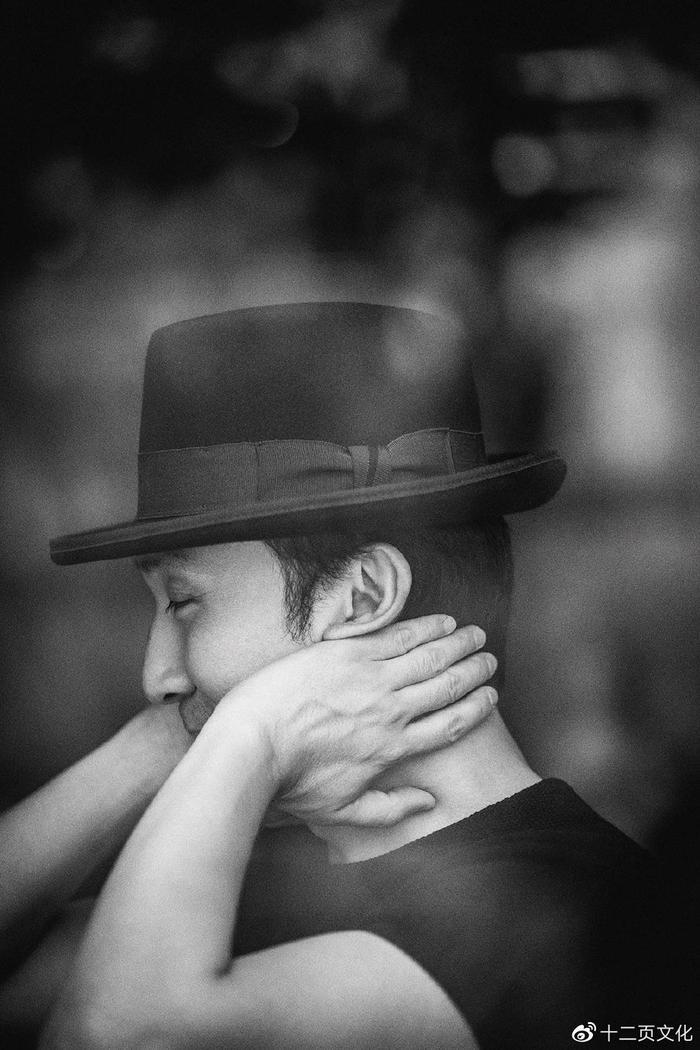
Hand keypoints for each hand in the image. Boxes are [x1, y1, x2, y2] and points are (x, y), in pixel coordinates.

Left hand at [218, 616, 496, 826]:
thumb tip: (428, 803)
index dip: (476, 707)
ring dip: (457, 643)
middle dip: (474, 669)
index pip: (449, 724)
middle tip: (489, 658)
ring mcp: (371, 678)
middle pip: (447, 685)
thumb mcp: (342, 812)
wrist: (252, 745)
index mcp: (394, 748)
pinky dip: (425, 627)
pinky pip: (398, 636)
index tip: (491, 695)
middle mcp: (392, 710)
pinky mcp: (349, 653)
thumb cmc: (292, 783)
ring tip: (475, 634)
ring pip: (429, 656)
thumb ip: (390, 809)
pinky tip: (442, 621)